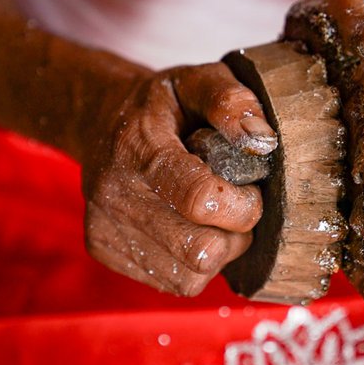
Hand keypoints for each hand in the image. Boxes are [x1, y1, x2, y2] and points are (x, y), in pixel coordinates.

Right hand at [82, 62, 277, 295]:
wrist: (100, 120)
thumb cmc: (162, 105)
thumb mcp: (197, 81)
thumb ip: (232, 101)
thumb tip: (262, 142)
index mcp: (140, 148)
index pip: (201, 201)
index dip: (243, 205)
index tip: (249, 188)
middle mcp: (115, 194)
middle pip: (200, 252)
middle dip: (235, 235)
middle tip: (234, 206)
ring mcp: (105, 227)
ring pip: (190, 277)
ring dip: (216, 253)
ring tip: (209, 218)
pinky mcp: (103, 250)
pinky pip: (171, 283)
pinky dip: (192, 264)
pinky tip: (186, 229)